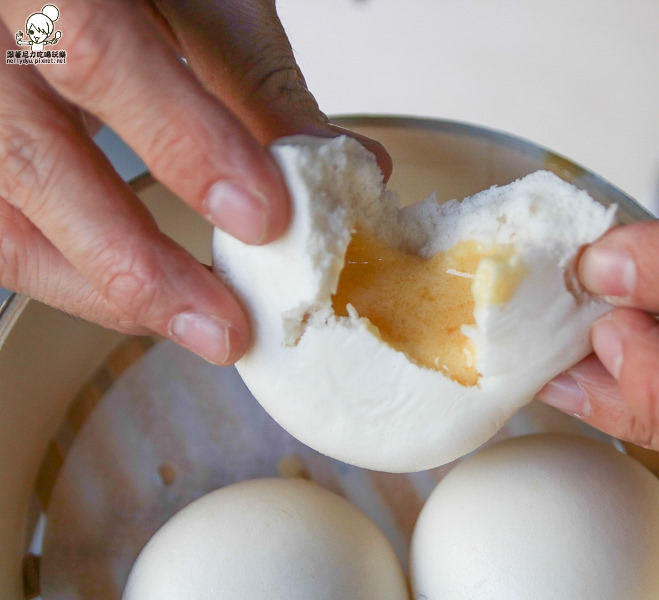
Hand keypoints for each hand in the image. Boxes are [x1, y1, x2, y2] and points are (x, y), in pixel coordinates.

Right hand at [0, 0, 389, 364]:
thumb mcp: (204, 0)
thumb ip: (255, 81)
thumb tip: (335, 166)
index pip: (91, 49)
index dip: (181, 140)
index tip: (263, 215)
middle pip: (27, 160)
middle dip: (133, 262)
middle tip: (223, 325)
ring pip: (1, 219)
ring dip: (100, 287)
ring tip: (190, 322)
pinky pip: (3, 227)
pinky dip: (72, 271)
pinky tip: (137, 292)